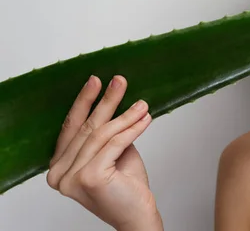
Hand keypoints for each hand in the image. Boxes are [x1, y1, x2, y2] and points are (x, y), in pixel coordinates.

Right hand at [47, 75, 162, 230]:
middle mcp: (59, 175)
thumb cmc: (125, 186)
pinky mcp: (90, 177)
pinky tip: (145, 118)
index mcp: (58, 167)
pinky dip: (132, 128)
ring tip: (142, 104)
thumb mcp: (113, 151)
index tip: (96, 81)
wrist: (137, 215)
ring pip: (102, 135)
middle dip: (106, 101)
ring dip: (126, 115)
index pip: (71, 128)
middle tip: (119, 81)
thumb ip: (108, 132)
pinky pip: (115, 143)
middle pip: (87, 128)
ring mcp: (72, 178)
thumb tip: (115, 100)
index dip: (84, 102)